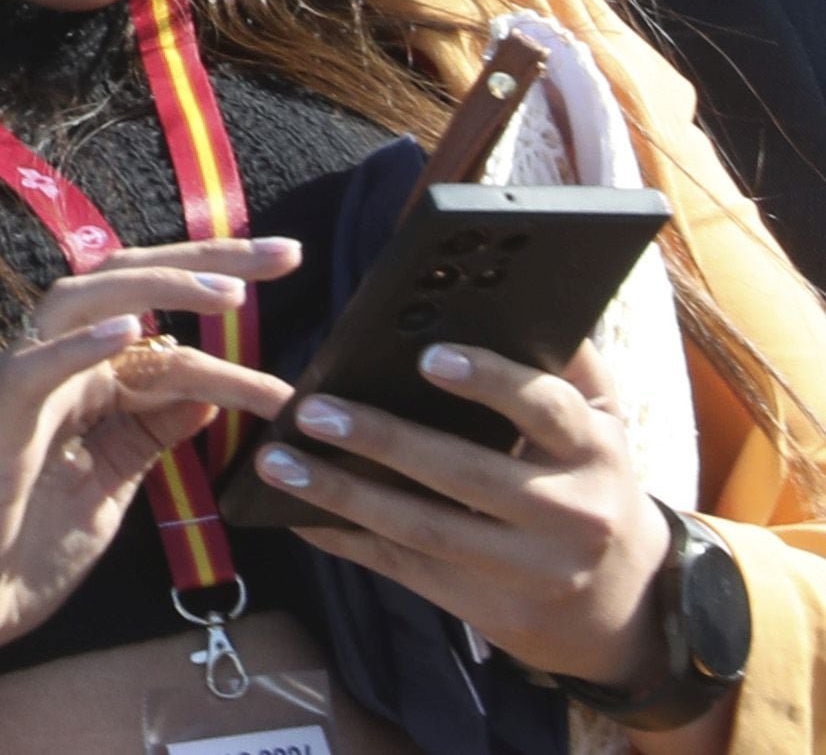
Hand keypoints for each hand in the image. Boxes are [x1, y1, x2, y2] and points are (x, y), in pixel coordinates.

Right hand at [0, 238, 296, 720]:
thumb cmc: (19, 553)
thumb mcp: (110, 487)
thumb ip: (151, 435)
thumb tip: (206, 386)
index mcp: (80, 380)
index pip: (158, 317)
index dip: (222, 293)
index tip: (287, 274)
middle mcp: (49, 367)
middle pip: (125, 283)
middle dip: (207, 260)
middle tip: (285, 253)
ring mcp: (19, 387)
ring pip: (81, 302)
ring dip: (159, 290)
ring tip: (230, 294)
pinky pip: (37, 368)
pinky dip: (82, 345)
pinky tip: (134, 331)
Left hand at [254, 337, 680, 697]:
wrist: (624, 603)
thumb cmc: (591, 483)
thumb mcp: (601, 426)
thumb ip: (567, 363)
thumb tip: (513, 291)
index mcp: (595, 453)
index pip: (546, 409)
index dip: (490, 381)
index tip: (428, 355)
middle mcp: (570, 514)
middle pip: (468, 474)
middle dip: (383, 441)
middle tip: (311, 410)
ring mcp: (529, 568)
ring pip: (425, 529)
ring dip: (343, 493)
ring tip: (277, 460)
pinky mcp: (491, 608)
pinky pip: (405, 570)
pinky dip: (345, 539)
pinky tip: (293, 513)